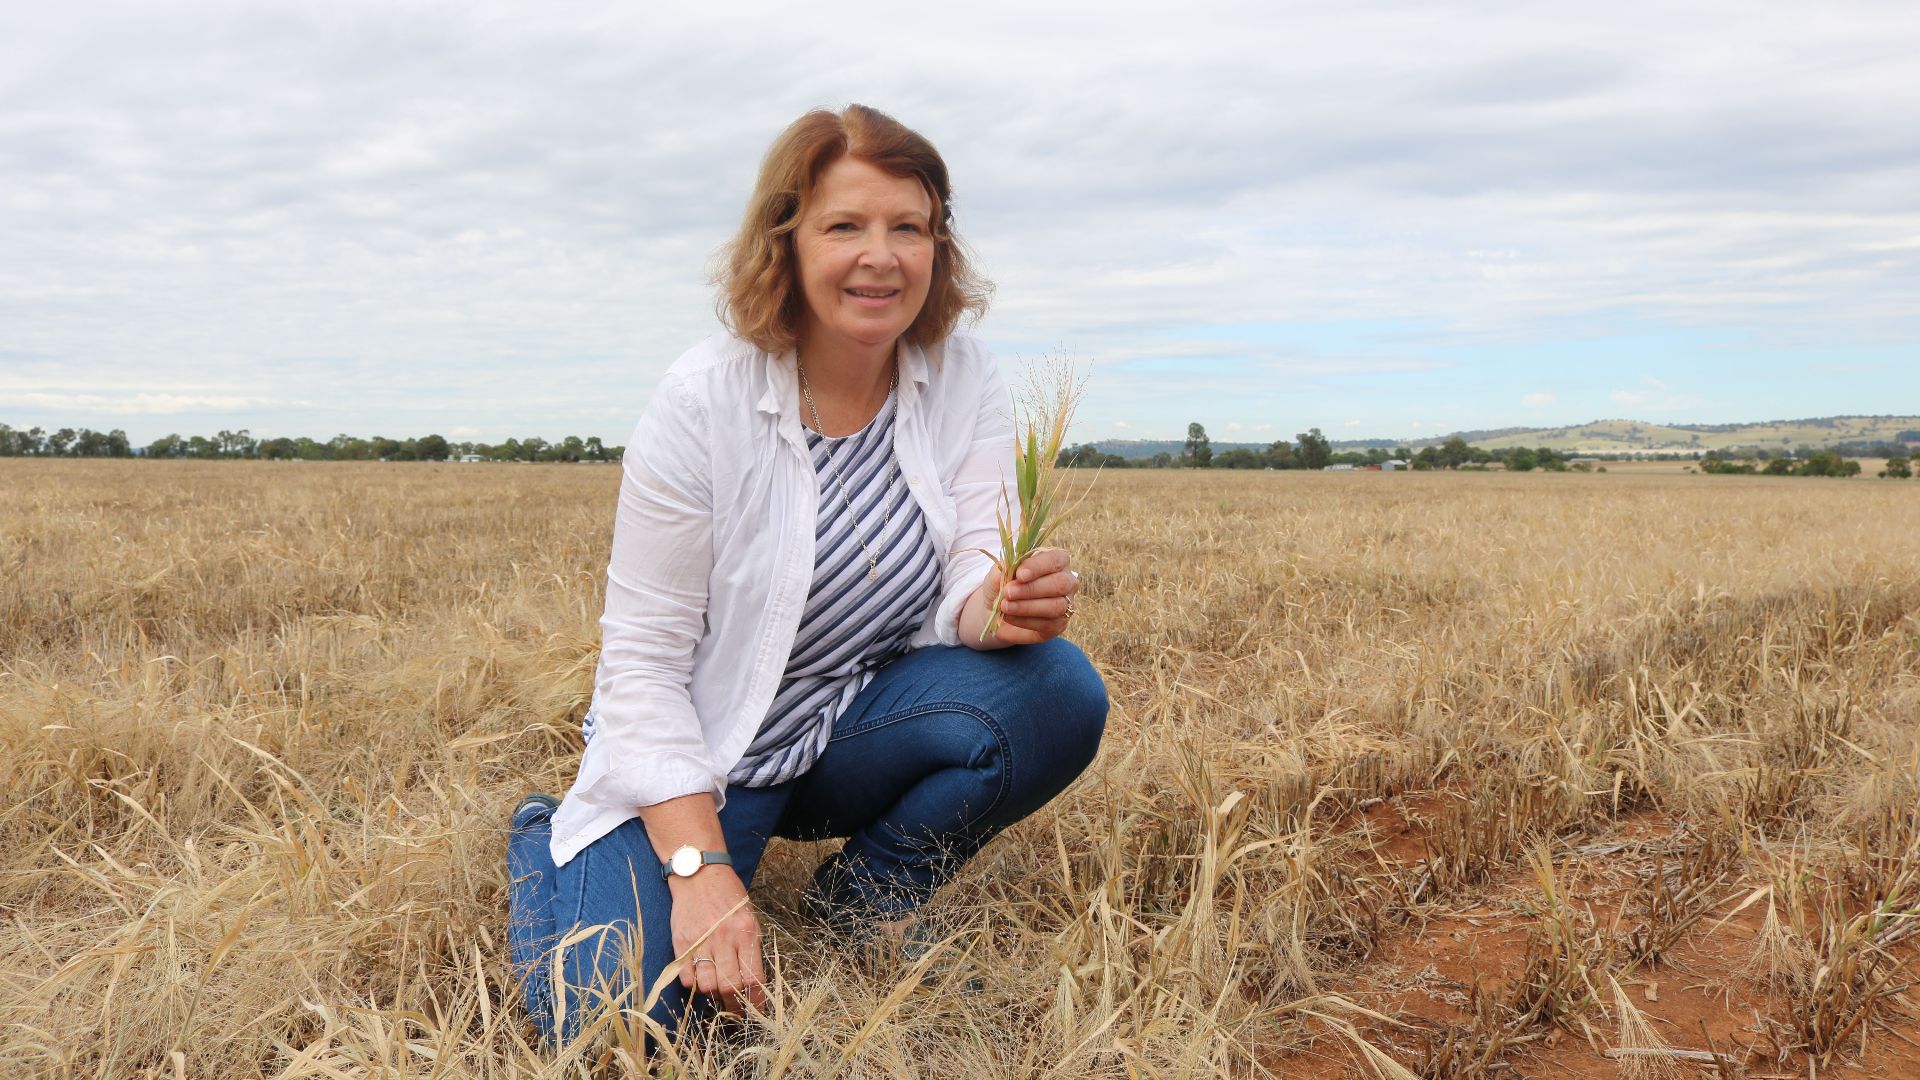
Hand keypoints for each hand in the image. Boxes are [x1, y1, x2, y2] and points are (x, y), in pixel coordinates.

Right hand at [667, 866, 765, 1014]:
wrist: (699, 875)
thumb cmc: (729, 896)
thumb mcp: (749, 917)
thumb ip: (750, 948)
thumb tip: (752, 982)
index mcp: (747, 932)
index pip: (754, 977)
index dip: (755, 1000)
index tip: (756, 1010)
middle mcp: (725, 938)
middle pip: (730, 986)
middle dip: (735, 1005)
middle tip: (736, 1011)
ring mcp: (701, 941)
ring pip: (708, 985)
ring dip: (714, 996)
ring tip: (718, 994)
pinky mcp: (681, 943)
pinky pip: (687, 977)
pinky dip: (694, 985)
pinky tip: (700, 979)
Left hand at [983, 546, 1079, 644]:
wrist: (995, 611)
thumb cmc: (1003, 585)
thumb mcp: (998, 573)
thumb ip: (1004, 569)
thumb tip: (1008, 568)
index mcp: (1056, 561)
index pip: (1056, 559)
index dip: (1038, 567)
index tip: (1019, 575)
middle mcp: (1067, 581)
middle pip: (1060, 584)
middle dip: (1032, 589)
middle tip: (1008, 592)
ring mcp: (1066, 604)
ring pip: (1055, 606)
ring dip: (1027, 607)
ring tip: (1005, 606)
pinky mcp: (1059, 625)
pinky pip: (1048, 624)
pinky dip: (1025, 621)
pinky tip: (1009, 617)